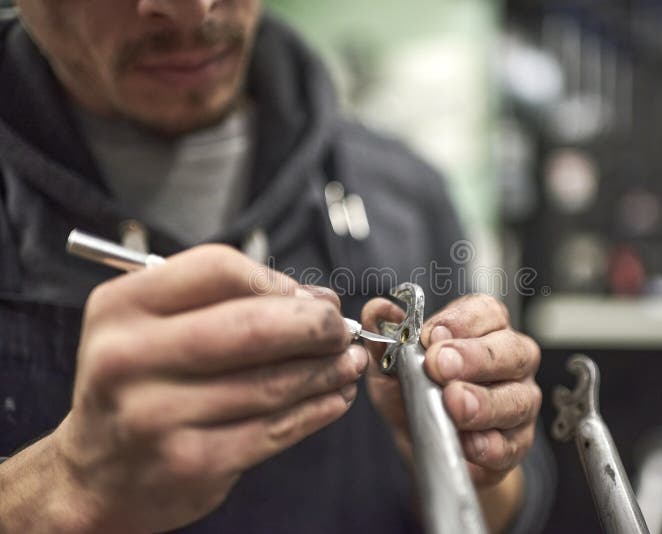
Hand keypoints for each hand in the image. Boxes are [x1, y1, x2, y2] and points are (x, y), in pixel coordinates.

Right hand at [47, 245, 366, 532]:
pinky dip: (315, 411)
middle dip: (315, 326)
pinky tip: (334, 399)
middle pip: (253, 325)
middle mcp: (130, 357)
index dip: (277, 281)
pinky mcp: (189, 462)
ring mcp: (157, 414)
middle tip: (340, 330)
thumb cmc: (139, 386)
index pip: (220, 268)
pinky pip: (272, 430)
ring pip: (271, 382)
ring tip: (349, 362)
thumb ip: (227, 304)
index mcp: (123, 307)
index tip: (308, 297)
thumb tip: (316, 299)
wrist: (96, 475)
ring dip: (325, 370)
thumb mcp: (154, 327)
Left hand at [362, 294, 540, 528]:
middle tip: (440, 365)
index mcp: (484, 329)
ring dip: (484, 402)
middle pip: (510, 350)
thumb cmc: (412, 396)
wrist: (420, 447)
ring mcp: (520, 401)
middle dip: (474, 357)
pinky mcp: (518, 443)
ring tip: (453, 403)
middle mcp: (511, 360)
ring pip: (516, 398)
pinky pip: (511, 444)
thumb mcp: (390, 366)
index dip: (461, 321)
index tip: (431, 335)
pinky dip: (489, 445)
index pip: (487, 311)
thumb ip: (384, 337)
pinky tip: (469, 443)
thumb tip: (377, 312)